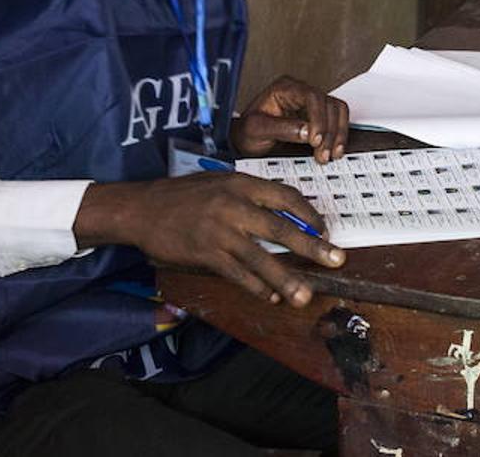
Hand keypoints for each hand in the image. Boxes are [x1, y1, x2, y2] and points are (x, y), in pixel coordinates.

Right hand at [74, 174, 345, 306]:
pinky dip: (256, 287)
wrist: (143, 208)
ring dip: (286, 279)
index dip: (309, 214)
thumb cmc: (184, 195)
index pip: (285, 196)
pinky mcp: (206, 254)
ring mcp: (220, 231)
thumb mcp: (220, 182)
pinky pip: (238, 274)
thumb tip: (284, 215)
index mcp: (241, 183)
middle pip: (281, 228)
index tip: (324, 230)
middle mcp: (234, 205)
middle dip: (312, 247)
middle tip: (336, 260)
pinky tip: (269, 297)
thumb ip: (249, 195)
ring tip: (304, 296)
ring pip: (261, 258)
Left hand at [231, 75, 348, 162]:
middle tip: (323, 153)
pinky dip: (339, 136)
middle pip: (328, 104)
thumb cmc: (247, 132)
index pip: (311, 96)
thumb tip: (307, 131)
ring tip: (329, 154)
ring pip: (337, 111)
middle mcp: (300, 92)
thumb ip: (281, 129)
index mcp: (285, 88)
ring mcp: (311, 104)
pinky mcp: (318, 116)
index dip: (318, 118)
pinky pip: (337, 121)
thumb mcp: (257, 130)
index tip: (315, 139)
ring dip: (337, 134)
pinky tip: (334, 150)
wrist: (246, 141)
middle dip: (329, 131)